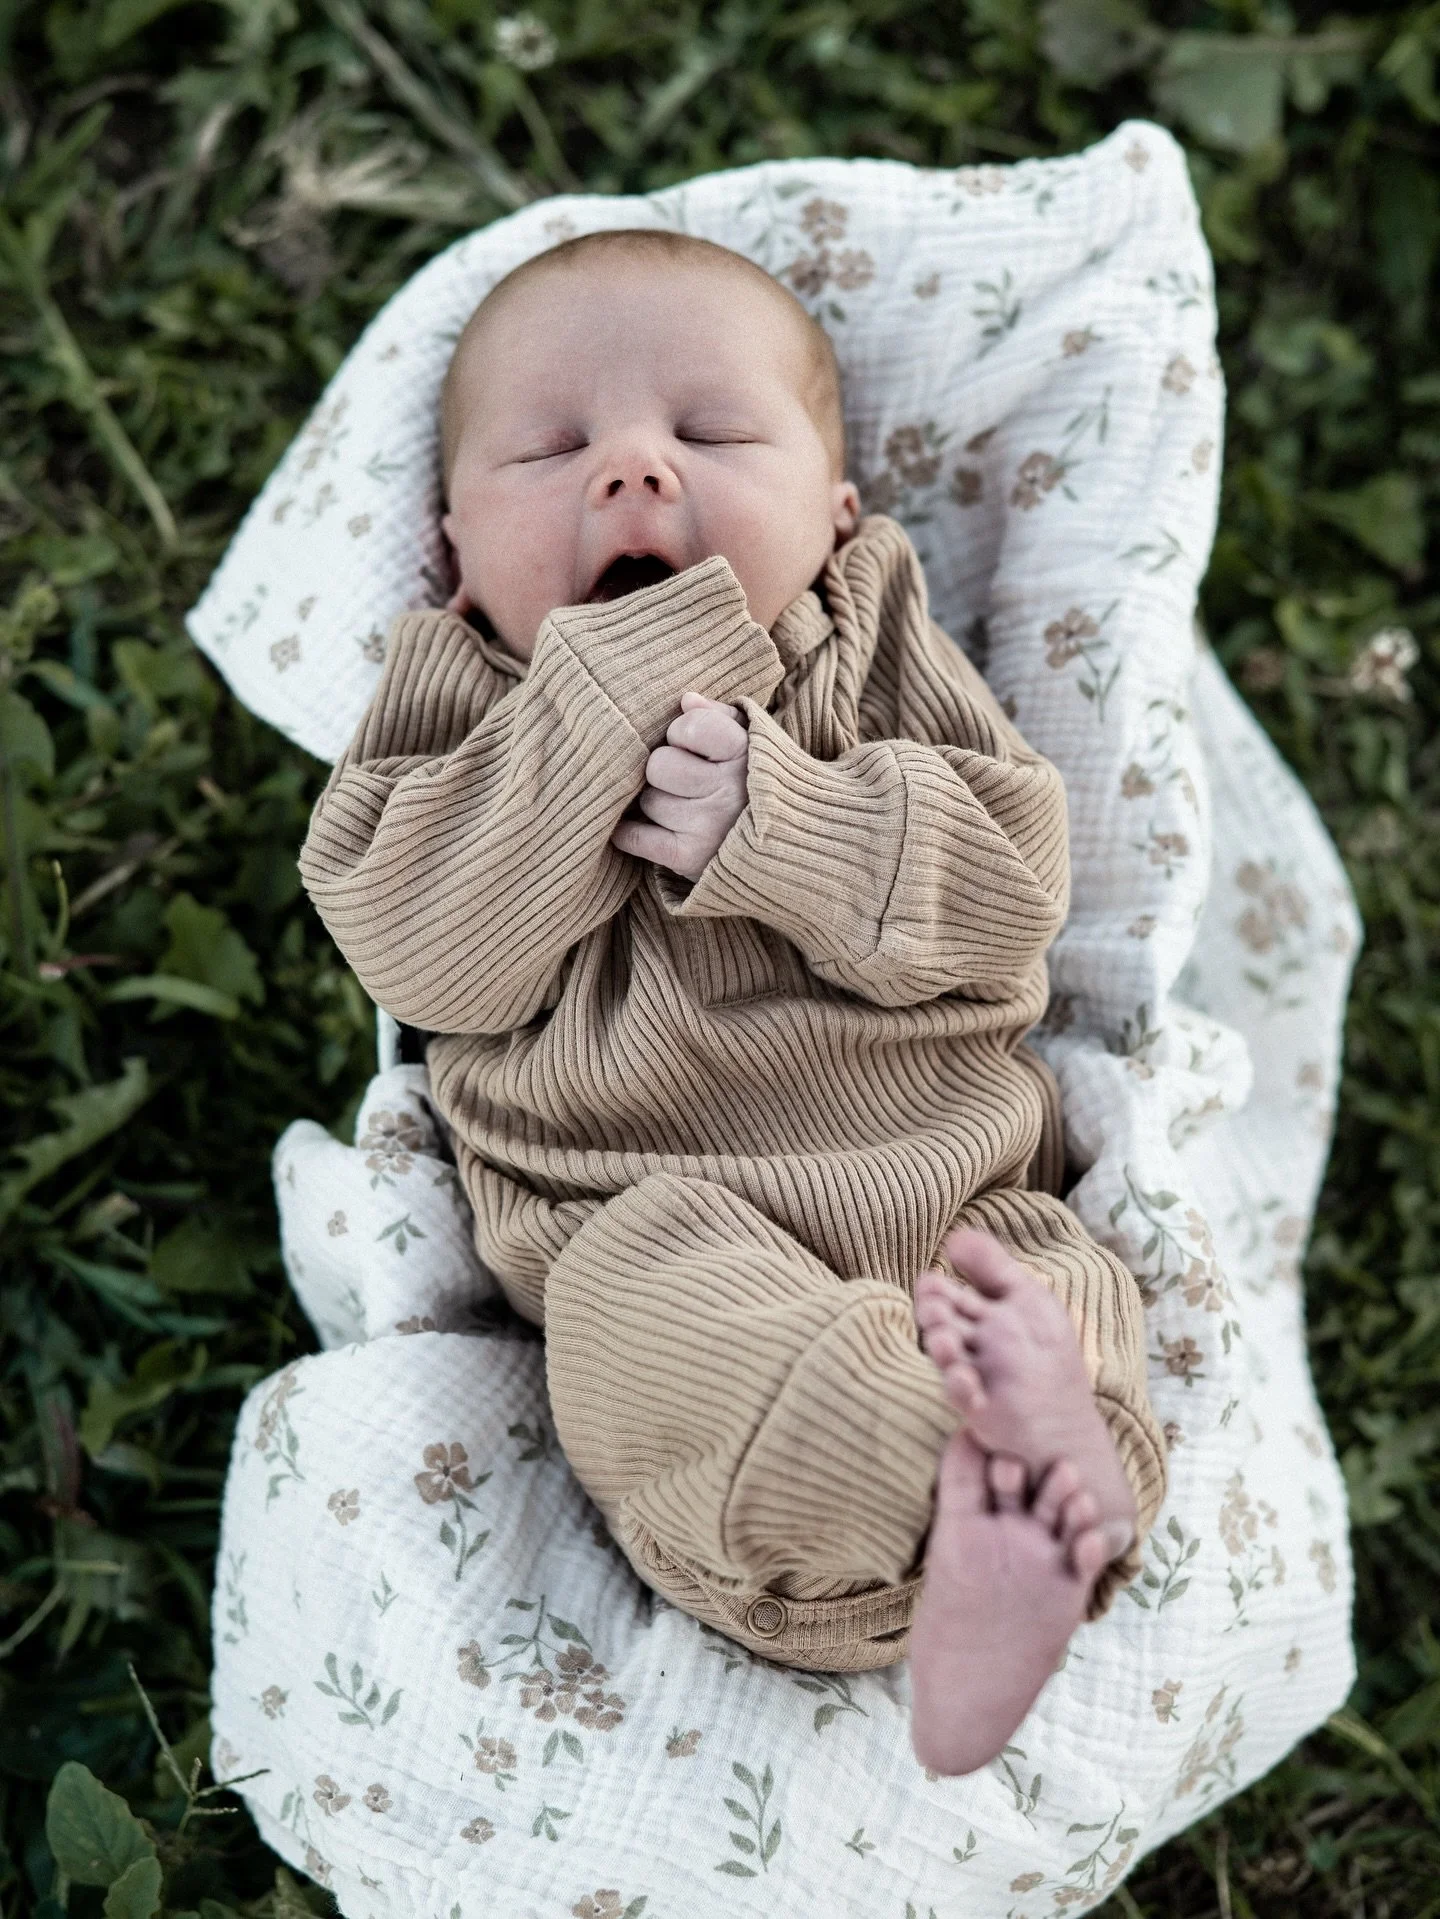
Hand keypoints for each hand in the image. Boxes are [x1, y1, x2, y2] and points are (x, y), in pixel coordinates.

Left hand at [611, 692, 748, 880]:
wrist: (790, 848)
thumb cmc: (759, 785)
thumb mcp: (752, 743)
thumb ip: (720, 717)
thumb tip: (686, 700)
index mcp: (743, 754)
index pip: (690, 725)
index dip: (682, 733)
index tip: (693, 746)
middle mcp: (727, 790)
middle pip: (659, 764)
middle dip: (665, 770)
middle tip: (684, 781)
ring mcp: (707, 826)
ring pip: (648, 801)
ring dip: (658, 803)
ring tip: (683, 809)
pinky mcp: (688, 857)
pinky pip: (634, 837)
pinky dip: (629, 834)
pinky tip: (644, 828)